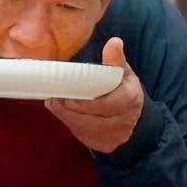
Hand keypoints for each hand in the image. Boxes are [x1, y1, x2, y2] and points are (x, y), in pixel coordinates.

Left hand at [45, 38, 144, 153]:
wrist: (133, 117)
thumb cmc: (123, 89)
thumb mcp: (124, 73)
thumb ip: (116, 60)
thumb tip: (114, 42)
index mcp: (129, 100)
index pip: (106, 105)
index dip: (84, 103)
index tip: (66, 97)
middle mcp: (123, 121)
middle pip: (91, 120)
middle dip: (69, 111)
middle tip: (54, 98)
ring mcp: (113, 136)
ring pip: (84, 129)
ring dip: (65, 117)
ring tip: (53, 103)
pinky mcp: (103, 145)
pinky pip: (82, 136)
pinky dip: (70, 124)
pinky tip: (61, 112)